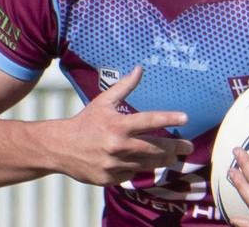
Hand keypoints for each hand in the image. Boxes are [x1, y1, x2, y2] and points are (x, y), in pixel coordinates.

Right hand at [50, 66, 193, 185]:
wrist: (60, 147)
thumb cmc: (86, 121)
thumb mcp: (103, 101)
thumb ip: (124, 87)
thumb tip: (140, 69)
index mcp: (118, 125)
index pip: (149, 120)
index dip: (169, 118)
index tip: (185, 117)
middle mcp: (118, 146)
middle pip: (155, 148)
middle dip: (175, 148)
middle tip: (188, 147)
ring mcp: (114, 165)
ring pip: (147, 165)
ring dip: (163, 161)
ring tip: (173, 157)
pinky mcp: (109, 179)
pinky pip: (131, 175)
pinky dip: (138, 169)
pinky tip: (143, 164)